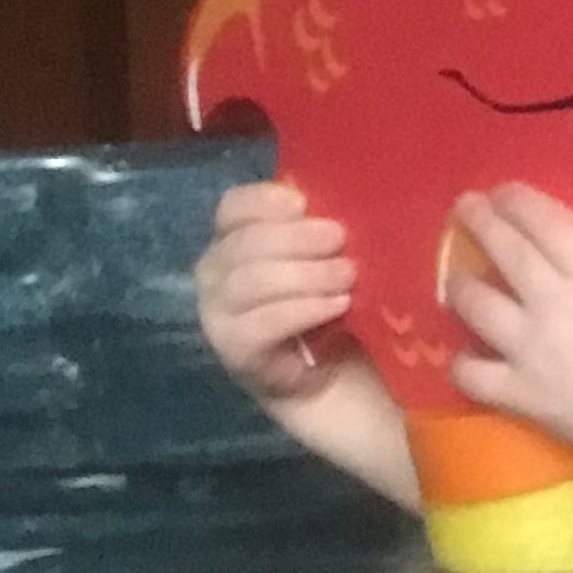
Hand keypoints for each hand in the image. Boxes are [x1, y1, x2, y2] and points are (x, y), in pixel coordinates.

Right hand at [194, 182, 354, 402]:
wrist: (344, 374)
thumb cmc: (341, 299)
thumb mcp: (338, 256)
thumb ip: (329, 228)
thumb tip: (353, 198)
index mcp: (240, 238)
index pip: (234, 208)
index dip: (264, 201)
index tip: (305, 204)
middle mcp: (219, 274)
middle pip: (242, 242)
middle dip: (296, 238)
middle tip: (342, 240)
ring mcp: (220, 316)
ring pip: (247, 282)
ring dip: (304, 275)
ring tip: (348, 278)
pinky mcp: (237, 353)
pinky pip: (259, 325)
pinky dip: (302, 310)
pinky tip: (337, 306)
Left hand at [442, 184, 572, 461]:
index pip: (545, 223)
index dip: (518, 201)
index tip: (502, 189)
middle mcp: (553, 304)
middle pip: (505, 252)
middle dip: (480, 222)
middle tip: (465, 206)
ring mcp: (530, 351)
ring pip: (476, 306)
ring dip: (461, 285)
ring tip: (456, 278)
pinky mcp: (521, 395)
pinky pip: (472, 373)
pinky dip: (464, 361)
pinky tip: (467, 355)